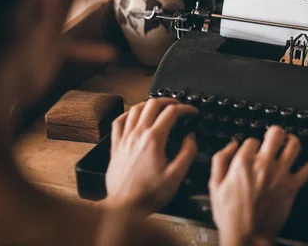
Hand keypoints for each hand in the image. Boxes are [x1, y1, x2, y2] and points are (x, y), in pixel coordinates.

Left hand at [104, 98, 197, 215]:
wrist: (124, 207)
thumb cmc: (148, 194)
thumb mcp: (176, 176)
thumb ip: (187, 153)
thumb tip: (191, 138)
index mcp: (154, 140)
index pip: (171, 112)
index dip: (185, 108)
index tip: (192, 112)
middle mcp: (138, 135)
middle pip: (152, 104)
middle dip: (168, 100)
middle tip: (178, 105)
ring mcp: (125, 139)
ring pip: (135, 109)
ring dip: (149, 104)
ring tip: (159, 107)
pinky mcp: (115, 146)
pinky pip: (118, 122)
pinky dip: (127, 114)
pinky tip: (133, 116)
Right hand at [209, 126, 307, 245]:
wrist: (247, 237)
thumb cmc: (230, 215)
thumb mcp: (214, 185)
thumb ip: (220, 160)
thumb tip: (232, 144)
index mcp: (243, 163)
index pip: (252, 140)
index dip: (252, 144)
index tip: (251, 151)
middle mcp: (264, 164)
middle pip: (275, 134)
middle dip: (274, 133)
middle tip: (273, 138)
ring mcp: (280, 174)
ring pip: (294, 145)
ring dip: (292, 140)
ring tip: (289, 141)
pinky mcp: (293, 186)